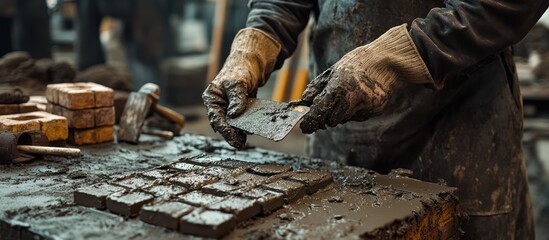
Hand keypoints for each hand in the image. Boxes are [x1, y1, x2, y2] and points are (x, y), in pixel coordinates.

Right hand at [202, 28, 280, 148]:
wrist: (250, 63)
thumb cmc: (240, 70)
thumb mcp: (237, 84)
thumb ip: (236, 99)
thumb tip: (234, 115)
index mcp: (212, 98)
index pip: (216, 117)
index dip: (224, 130)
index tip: (233, 139)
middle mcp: (218, 104)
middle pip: (223, 123)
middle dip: (231, 134)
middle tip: (240, 143)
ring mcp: (228, 107)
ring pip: (232, 123)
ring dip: (238, 131)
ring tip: (244, 140)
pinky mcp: (238, 108)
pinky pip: (241, 119)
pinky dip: (245, 125)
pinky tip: (251, 130)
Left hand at [299, 24, 433, 132]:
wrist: (385, 61)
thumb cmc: (355, 64)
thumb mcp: (332, 71)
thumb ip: (317, 88)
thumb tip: (303, 101)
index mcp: (339, 87)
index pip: (320, 111)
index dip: (311, 121)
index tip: (305, 127)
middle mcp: (353, 99)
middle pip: (332, 121)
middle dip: (327, 117)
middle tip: (328, 107)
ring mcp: (366, 106)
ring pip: (346, 119)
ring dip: (342, 112)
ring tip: (349, 95)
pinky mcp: (376, 110)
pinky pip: (359, 117)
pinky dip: (355, 110)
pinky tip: (361, 96)